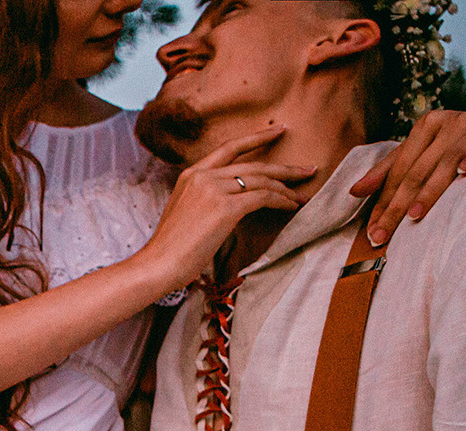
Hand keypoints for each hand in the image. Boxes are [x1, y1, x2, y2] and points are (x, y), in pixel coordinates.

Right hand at [133, 126, 313, 293]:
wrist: (158, 264)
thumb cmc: (171, 248)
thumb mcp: (186, 212)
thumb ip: (207, 199)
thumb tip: (236, 203)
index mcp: (191, 174)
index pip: (229, 148)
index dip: (257, 137)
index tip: (278, 131)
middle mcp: (203, 176)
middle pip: (253, 165)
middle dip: (284, 169)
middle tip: (307, 169)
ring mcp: (213, 190)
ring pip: (261, 181)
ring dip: (285, 189)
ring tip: (301, 196)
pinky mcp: (224, 208)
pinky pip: (262, 198)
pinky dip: (280, 202)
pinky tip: (289, 207)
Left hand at [350, 109, 465, 245]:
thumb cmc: (455, 149)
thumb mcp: (421, 155)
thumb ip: (388, 172)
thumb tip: (353, 191)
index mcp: (426, 125)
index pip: (399, 170)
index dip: (384, 201)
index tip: (372, 231)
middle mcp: (448, 121)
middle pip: (417, 171)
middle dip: (397, 206)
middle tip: (383, 234)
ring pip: (446, 163)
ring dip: (431, 190)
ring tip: (414, 215)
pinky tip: (465, 173)